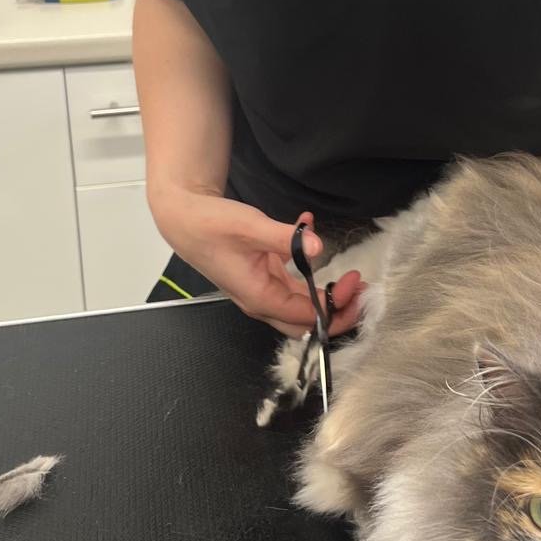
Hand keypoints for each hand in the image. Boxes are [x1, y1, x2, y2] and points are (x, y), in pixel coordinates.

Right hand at [150, 189, 363, 337]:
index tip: (355, 284)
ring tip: (349, 276)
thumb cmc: (211, 225)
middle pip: (305, 322)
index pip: (307, 317)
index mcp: (259, 297)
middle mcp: (261, 301)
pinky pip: (291, 281)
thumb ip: (285, 238)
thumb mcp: (250, 227)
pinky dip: (307, 265)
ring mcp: (261, 290)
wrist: (182, 218)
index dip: (336, 306)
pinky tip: (309, 231)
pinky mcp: (261, 276)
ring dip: (326, 293)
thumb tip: (317, 247)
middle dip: (336, 311)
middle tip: (358, 289)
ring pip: (301, 304)